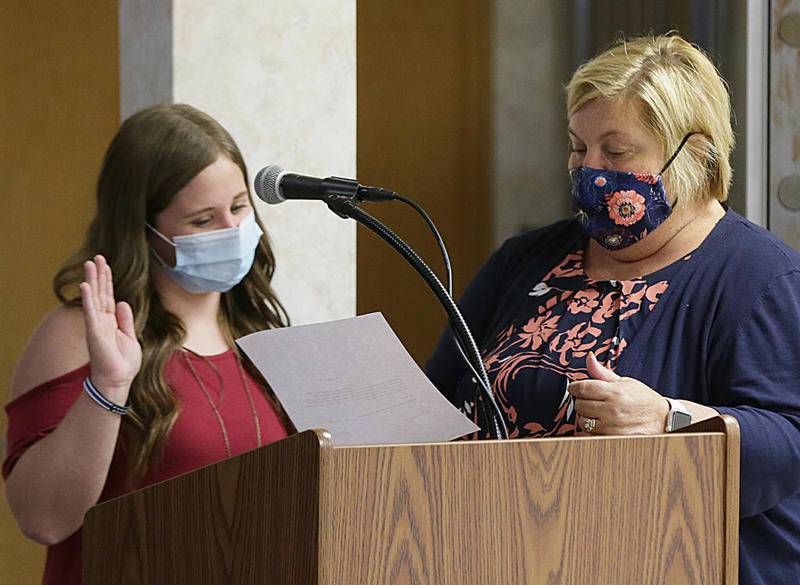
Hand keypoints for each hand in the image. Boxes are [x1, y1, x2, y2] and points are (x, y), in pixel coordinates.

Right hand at [79, 255, 142, 392]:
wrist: (118, 380)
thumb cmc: (123, 363)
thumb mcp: (130, 337)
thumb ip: (125, 319)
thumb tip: (123, 302)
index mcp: (112, 321)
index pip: (109, 296)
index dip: (107, 280)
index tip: (105, 264)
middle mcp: (102, 320)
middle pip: (101, 292)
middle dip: (99, 274)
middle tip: (97, 256)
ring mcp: (97, 325)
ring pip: (95, 298)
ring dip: (92, 280)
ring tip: (90, 263)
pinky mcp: (95, 332)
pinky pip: (90, 312)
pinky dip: (88, 298)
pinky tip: (86, 285)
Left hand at [568, 352, 668, 434]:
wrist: (664, 420)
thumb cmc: (643, 399)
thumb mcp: (625, 382)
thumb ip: (602, 372)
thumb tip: (589, 358)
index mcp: (614, 392)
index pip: (582, 388)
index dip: (574, 388)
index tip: (574, 388)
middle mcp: (612, 410)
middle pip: (579, 405)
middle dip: (581, 401)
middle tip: (590, 400)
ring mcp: (612, 426)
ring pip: (583, 421)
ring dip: (586, 417)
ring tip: (598, 412)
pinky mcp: (613, 439)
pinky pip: (592, 434)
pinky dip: (594, 429)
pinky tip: (603, 423)